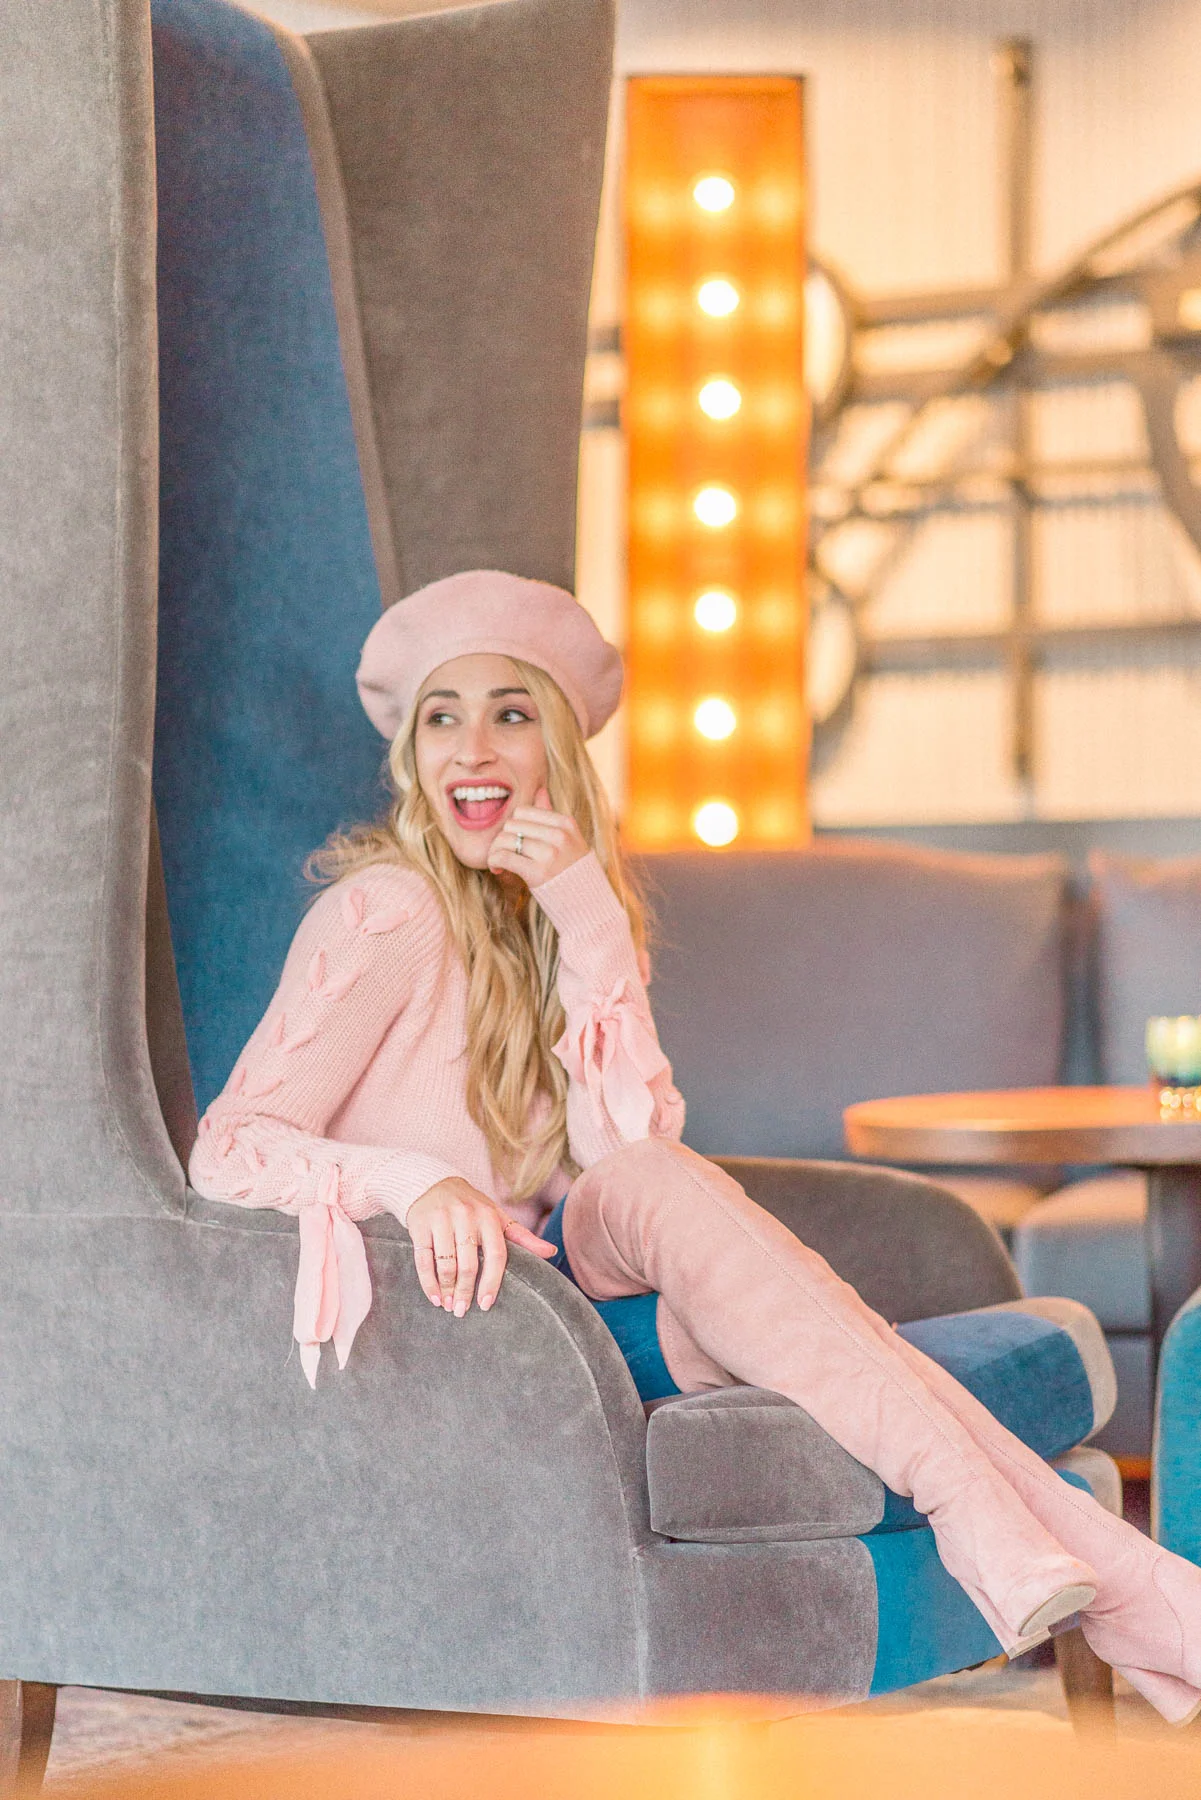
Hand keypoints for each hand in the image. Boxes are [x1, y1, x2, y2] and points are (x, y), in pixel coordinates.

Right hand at [406, 1176, 555, 1315]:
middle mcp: (465, 1216)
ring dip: (447, 1290)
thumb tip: (552, 1252)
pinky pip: (424, 1260)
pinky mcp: (420, 1225)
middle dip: (465, 1292)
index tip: (486, 1304)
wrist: (433, 1184)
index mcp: (489, 1216)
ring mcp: (441, 1220)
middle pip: (469, 1264)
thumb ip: (522, 1237)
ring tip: (448, 1306)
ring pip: (446, 1264)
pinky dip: (429, 1282)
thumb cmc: (471, 1207)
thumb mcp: (497, 1217)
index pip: (495, 1254)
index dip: (492, 1282)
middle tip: (462, 1311)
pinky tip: (434, 1297)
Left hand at [487, 787, 587, 890]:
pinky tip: (498, 870)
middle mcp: (559, 836)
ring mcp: (549, 854)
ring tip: (499, 863)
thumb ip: (551, 814)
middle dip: (502, 838)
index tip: (514, 840)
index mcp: (566, 823)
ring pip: (505, 839)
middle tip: (503, 853)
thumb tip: (540, 789)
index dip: (513, 824)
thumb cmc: (571, 869)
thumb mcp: (569, 838)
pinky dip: (494, 862)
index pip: (524, 811)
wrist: (586, 902)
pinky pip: (503, 857)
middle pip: (512, 824)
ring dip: (495, 851)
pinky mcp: (538, 872)